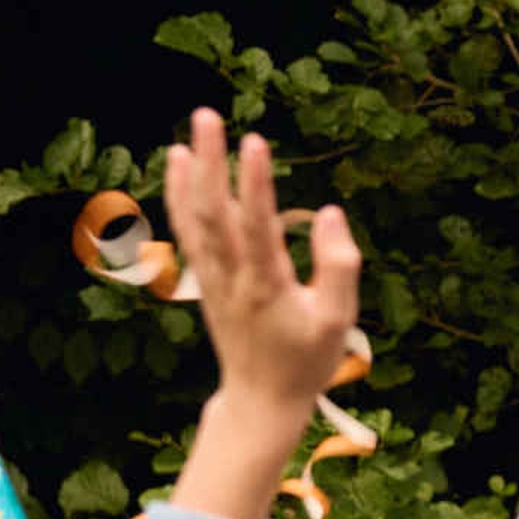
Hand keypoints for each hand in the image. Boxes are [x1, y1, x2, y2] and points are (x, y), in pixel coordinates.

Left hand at [159, 111, 358, 518]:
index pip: (258, 227)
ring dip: (187, 178)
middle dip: (211, 164)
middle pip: (214, 215)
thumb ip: (339, 266)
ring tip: (187, 137)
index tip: (254, 141)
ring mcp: (212, 280)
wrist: (262, 401)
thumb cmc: (306, 360)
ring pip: (193, 223)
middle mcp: (232, 278)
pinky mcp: (205, 282)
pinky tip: (181, 169)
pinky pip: (188, 234)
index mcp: (267, 286)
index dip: (255, 184)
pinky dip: (180, 199)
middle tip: (208, 117)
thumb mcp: (338, 321)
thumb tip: (328, 213)